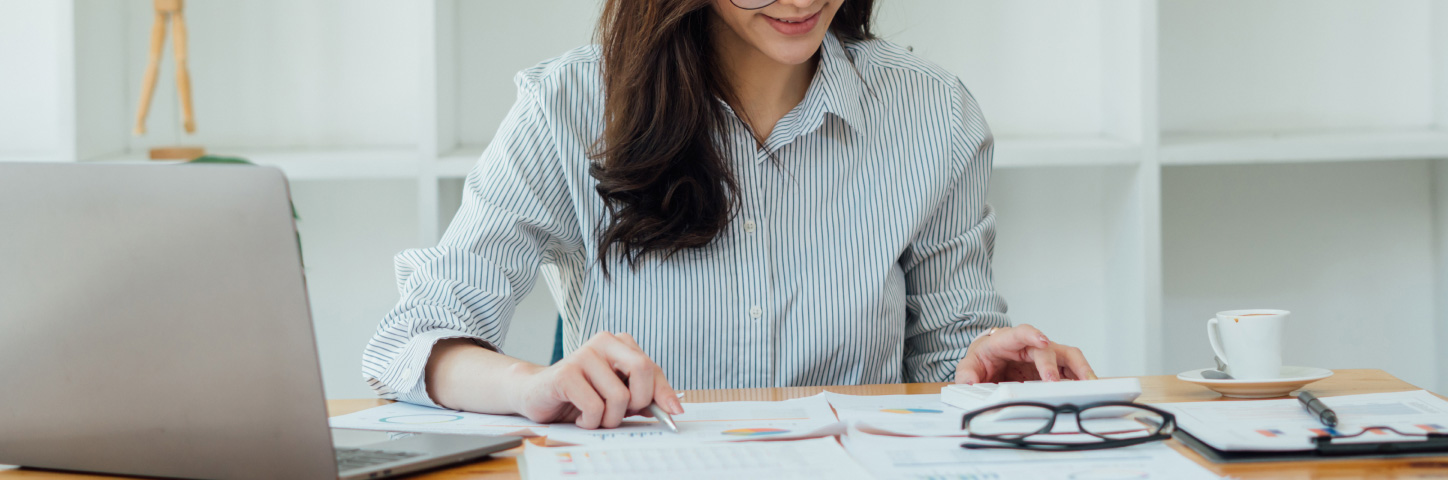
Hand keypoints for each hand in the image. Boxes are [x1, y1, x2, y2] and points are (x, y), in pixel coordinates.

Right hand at [508, 331, 682, 428]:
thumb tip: (673, 407)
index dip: (664, 393)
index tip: (674, 413)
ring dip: (610, 419)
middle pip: (643, 369)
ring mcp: (583, 354)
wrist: (537, 393)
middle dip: (638, 400)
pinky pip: (595, 407)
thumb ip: (644, 396)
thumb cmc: (581, 394)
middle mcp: (603, 341)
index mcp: (620, 343)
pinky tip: (579, 416)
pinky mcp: (566, 373)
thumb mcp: (618, 395)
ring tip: (594, 416)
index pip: (652, 368)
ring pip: (619, 396)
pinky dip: (590, 421)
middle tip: (622, 412)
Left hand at [954, 324, 1095, 383]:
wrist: (989, 361)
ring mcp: (1044, 357)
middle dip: (1052, 364)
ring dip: (1080, 368)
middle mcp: (1029, 346)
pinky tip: (1088, 390)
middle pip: (1048, 348)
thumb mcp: (968, 366)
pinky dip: (1080, 379)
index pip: (1021, 332)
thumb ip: (966, 374)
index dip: (1032, 334)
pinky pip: (1071, 371)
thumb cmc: (982, 360)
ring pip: (1068, 356)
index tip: (1043, 341)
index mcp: (1006, 341)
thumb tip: (970, 383)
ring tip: (1089, 384)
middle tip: (1053, 382)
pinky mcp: (1053, 369)